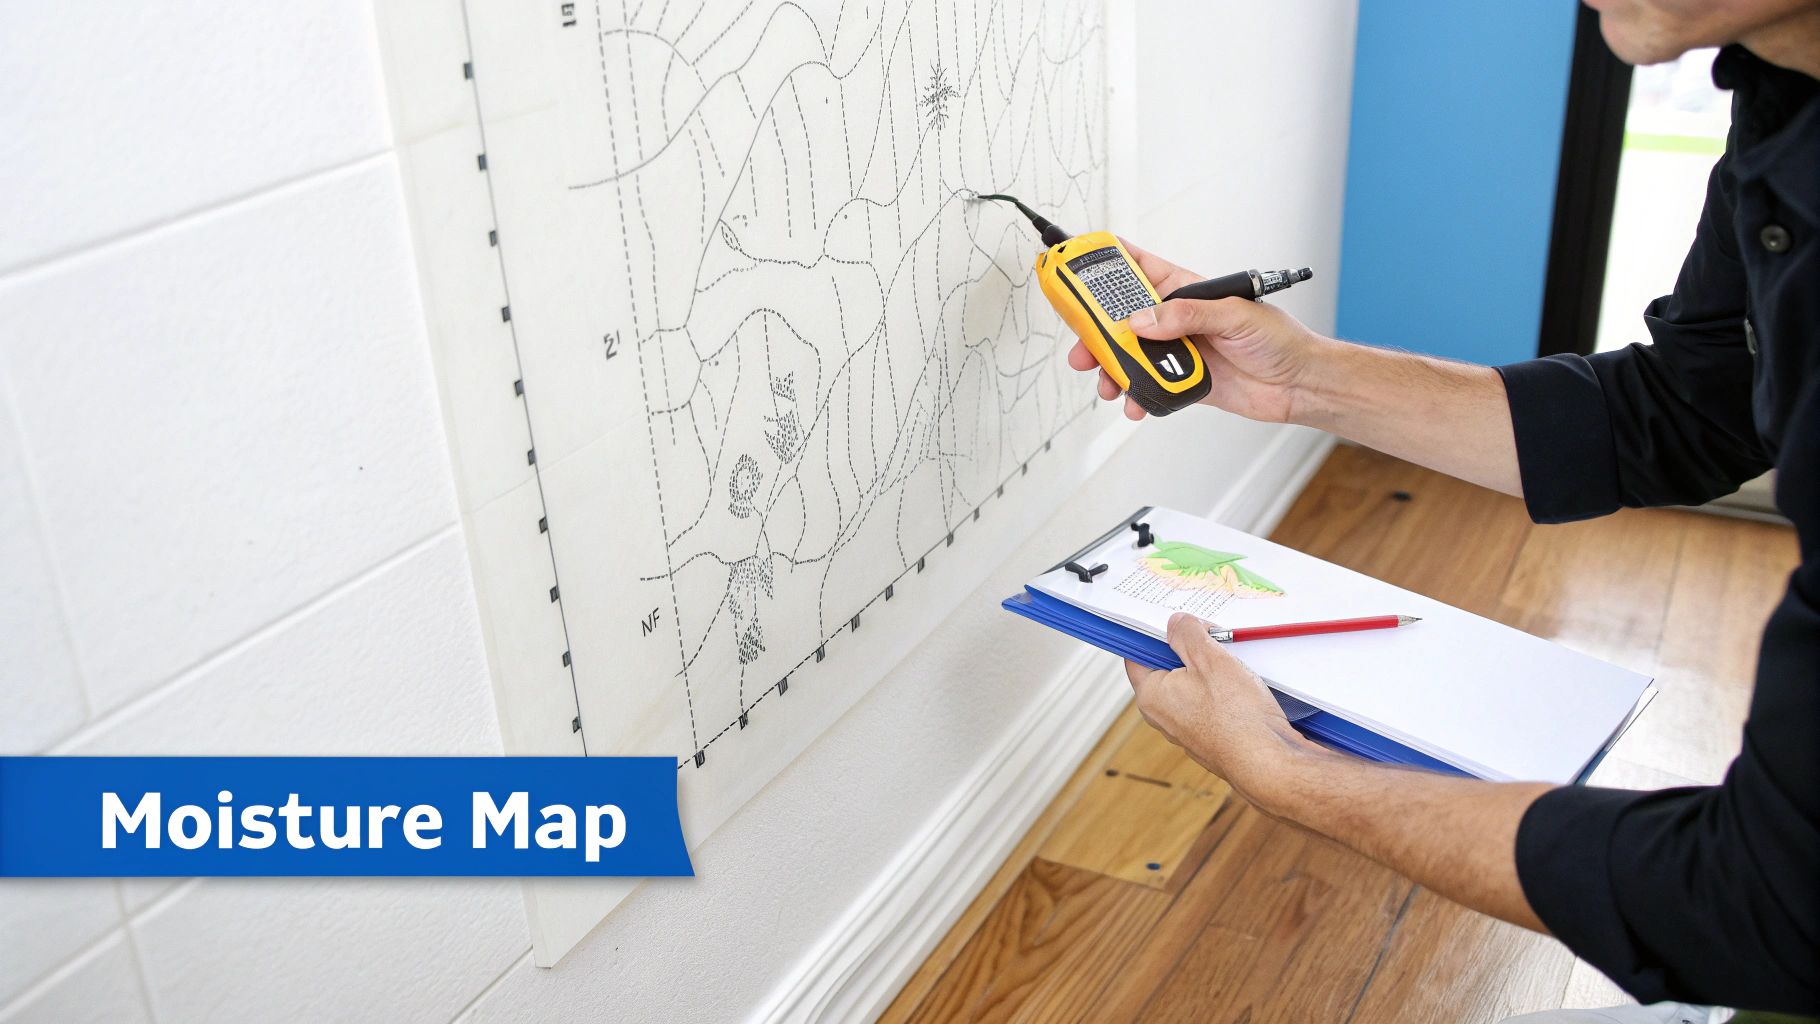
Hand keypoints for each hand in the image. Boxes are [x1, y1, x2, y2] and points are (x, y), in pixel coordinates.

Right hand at [1065, 240, 1331, 422]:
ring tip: (1108, 382)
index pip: (1136, 268)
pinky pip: (1146, 387)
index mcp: (1184, 291)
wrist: (1298, 384)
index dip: (1104, 265)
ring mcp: (1175, 351)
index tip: (1075, 269)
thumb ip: (1187, 316)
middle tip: (1081, 345)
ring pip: (1128, 356)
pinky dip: (1135, 395)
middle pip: (1120, 319)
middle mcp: (1174, 319)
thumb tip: (1143, 322)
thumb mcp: (1235, 316)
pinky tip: (1135, 402)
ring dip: (1112, 370)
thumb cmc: (1279, 339)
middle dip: (1095, 331)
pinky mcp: (1180, 381)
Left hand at [1125, 613, 1315, 807]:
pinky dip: (1226, 692)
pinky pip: (1214, 705)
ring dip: (1213, 670)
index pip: (1138, 656)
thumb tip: (1176, 624)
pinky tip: (1245, 686)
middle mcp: (1164, 717)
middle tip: (1213, 638)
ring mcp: (1189, 730)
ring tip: (1233, 662)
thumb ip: (1186, 634)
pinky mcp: (1213, 738)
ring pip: (1196, 686)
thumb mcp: (1208, 657)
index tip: (1173, 623)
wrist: (1267, 761)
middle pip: (1170, 669)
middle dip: (1192, 650)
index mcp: (1151, 696)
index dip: (1155, 635)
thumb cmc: (1235, 716)